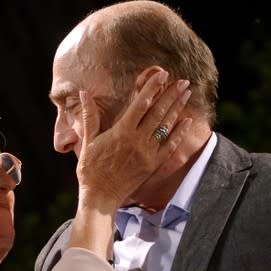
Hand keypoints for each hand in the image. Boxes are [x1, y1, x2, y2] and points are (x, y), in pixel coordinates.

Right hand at [76, 70, 191, 208]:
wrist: (100, 196)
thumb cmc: (91, 169)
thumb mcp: (88, 141)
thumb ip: (90, 116)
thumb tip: (84, 93)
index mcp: (122, 131)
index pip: (141, 103)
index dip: (153, 87)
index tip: (162, 74)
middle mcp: (138, 140)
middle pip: (158, 112)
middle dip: (172, 94)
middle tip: (183, 81)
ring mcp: (147, 153)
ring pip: (166, 126)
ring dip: (177, 108)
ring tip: (187, 93)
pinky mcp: (153, 165)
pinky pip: (170, 147)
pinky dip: (179, 133)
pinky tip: (187, 121)